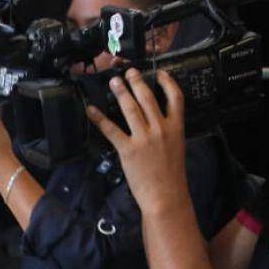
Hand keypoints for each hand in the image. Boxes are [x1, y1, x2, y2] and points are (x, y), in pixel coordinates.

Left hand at [86, 69, 189, 214]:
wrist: (166, 196)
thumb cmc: (171, 177)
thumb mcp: (176, 149)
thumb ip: (168, 133)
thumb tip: (158, 123)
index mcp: (176, 128)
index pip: (176, 97)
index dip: (167, 82)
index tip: (159, 73)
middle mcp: (161, 129)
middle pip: (148, 98)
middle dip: (136, 82)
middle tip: (128, 72)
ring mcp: (144, 138)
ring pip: (131, 108)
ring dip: (121, 91)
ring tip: (114, 82)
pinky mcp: (128, 149)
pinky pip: (111, 129)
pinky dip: (100, 118)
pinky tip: (91, 109)